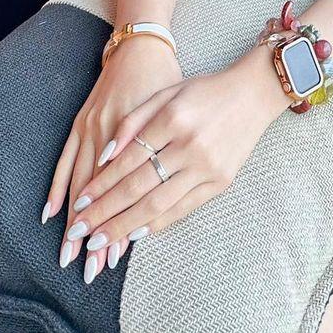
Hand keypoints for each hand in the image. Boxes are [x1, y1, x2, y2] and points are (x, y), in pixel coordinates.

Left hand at [57, 46, 285, 283]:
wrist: (254, 94)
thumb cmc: (205, 91)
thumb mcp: (168, 91)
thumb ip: (133, 120)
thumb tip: (103, 156)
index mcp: (173, 118)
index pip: (127, 160)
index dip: (100, 184)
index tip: (78, 204)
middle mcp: (189, 145)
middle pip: (137, 187)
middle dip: (104, 212)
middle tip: (79, 232)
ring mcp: (207, 167)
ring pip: (157, 204)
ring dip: (124, 226)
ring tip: (100, 242)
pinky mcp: (221, 182)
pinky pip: (182, 209)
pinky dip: (156, 223)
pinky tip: (135, 234)